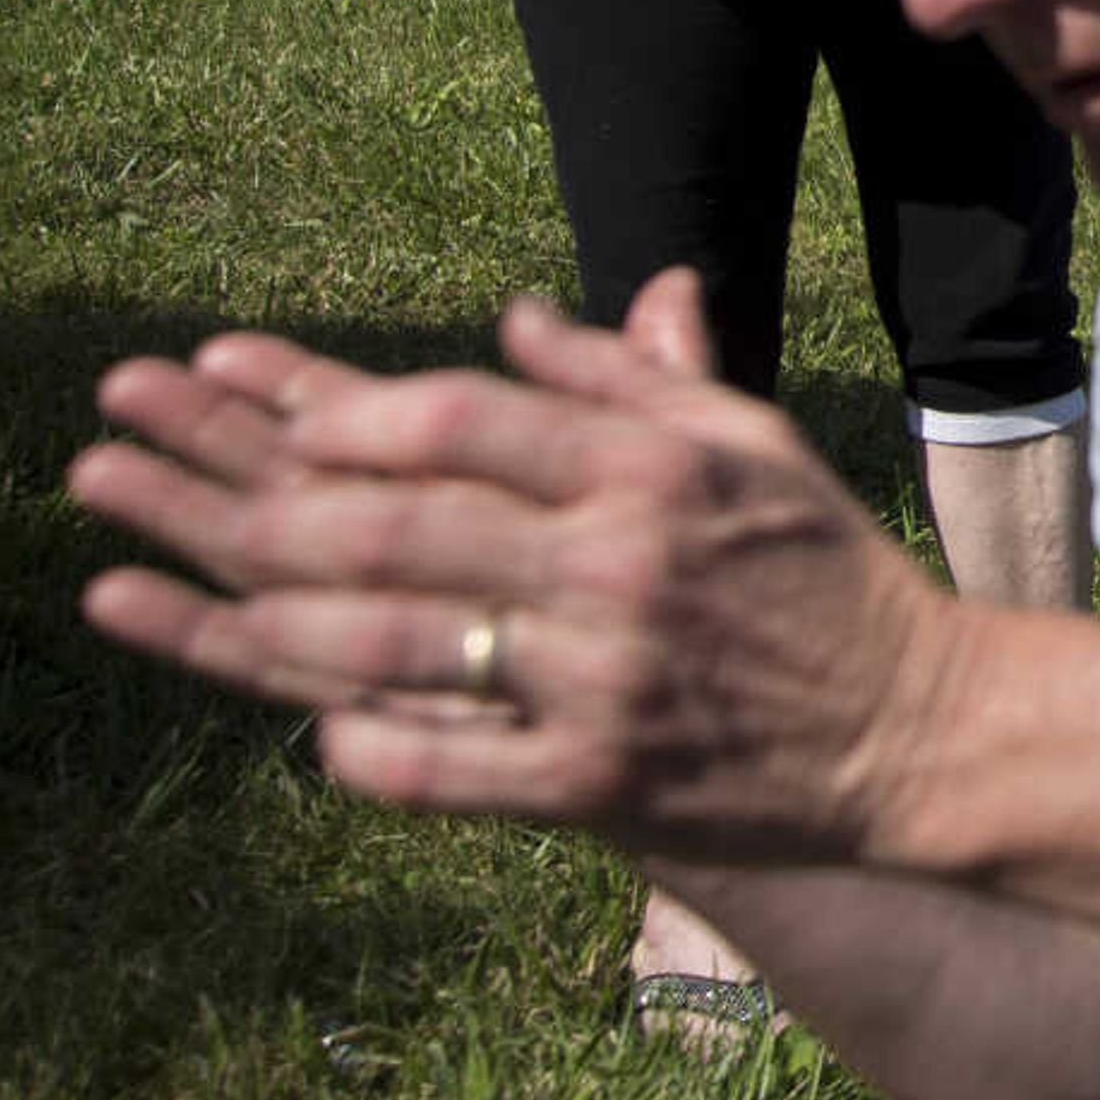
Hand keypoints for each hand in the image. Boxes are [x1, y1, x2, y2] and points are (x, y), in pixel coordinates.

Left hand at [68, 274, 950, 865]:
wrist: (915, 728)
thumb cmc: (824, 572)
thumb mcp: (750, 448)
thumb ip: (630, 379)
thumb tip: (514, 316)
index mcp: (654, 470)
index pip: (464, 418)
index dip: (350, 410)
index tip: (279, 410)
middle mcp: (620, 565)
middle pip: (404, 527)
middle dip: (270, 506)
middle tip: (184, 492)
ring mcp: (602, 679)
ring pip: (399, 645)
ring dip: (280, 622)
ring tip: (200, 599)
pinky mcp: (596, 783)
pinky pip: (443, 766)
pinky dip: (365, 748)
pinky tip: (312, 728)